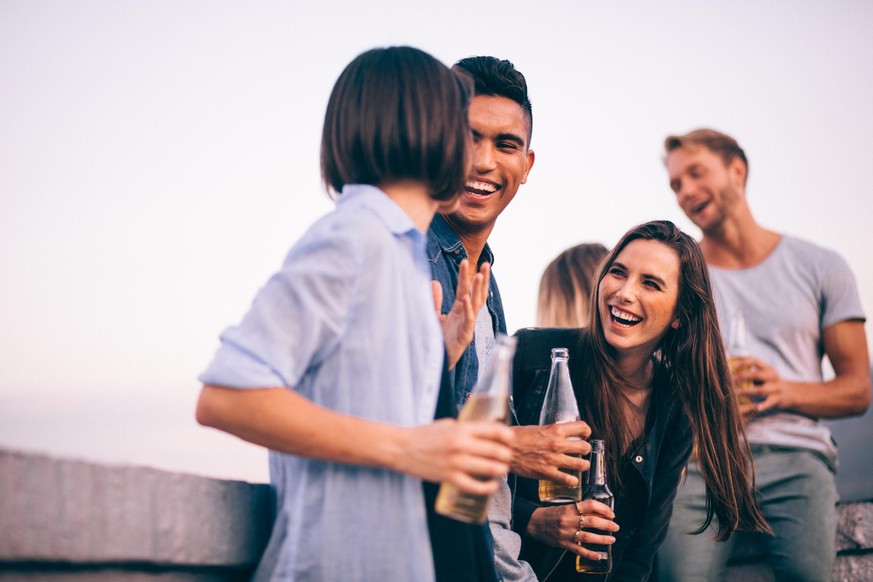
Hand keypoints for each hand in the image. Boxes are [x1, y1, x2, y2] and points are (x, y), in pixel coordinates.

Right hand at [398, 418, 513, 495]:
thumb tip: (485, 431)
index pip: (493, 430)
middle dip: (506, 455)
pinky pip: (474, 486)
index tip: (510, 440)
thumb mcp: (447, 424)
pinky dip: (487, 487)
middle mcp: (461, 445)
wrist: (402, 448)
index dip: (506, 436)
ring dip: (500, 470)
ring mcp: (456, 463)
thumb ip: (466, 428)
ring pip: (488, 469)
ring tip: (502, 470)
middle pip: (495, 451)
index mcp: (461, 429)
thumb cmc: (424, 435)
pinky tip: (492, 485)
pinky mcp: (449, 477)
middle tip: (508, 457)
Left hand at [433, 260, 490, 369]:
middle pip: (475, 294)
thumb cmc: (438, 340)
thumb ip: (435, 300)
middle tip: (486, 264)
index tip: (464, 260)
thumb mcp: (434, 315)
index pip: (464, 289)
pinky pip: (468, 321)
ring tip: (480, 275)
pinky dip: (468, 310)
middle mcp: (465, 316)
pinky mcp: (464, 337)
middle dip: (481, 279)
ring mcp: (467, 326)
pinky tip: (466, 298)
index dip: (464, 276)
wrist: (436, 361)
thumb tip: (434, 282)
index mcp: (459, 310)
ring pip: (476, 305)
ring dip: (478, 290)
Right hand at [510, 421, 590, 481]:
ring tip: (580, 465)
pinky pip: (568, 479)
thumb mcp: (539, 427)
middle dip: (586, 449)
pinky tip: (571, 479)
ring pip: (581, 464)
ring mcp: (553, 459)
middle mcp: (557, 444)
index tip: (584, 435)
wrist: (506, 448)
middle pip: (585, 447)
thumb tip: (564, 434)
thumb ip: (553, 431)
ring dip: (583, 465)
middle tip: (582, 451)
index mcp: (555, 430)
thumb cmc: (519, 437)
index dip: (586, 432)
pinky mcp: (547, 473)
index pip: (582, 428)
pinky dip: (572, 481)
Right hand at [527, 499, 617, 558]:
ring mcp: (566, 533)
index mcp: (569, 508)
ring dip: (602, 539)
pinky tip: (599, 555)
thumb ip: (578, 509)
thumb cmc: (550, 513)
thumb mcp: (564, 507)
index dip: (603, 509)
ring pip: (588, 536)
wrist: (533, 522)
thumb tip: (597, 511)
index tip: (611, 514)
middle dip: (607, 524)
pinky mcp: (563, 544)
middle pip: (592, 521)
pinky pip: (579, 550)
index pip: (590, 505)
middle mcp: (569, 520)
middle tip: (616, 526)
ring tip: (612, 539)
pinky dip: (590, 553)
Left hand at [733, 356, 790, 416]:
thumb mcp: (764, 372)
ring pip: (761, 390)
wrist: (790, 393)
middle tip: (731, 380)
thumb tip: (730, 366)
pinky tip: (755, 407)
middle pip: (757, 375)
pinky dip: (762, 405)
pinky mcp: (777, 399)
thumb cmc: (770, 382)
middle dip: (743, 377)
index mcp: (768, 368)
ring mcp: (776, 388)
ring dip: (747, 391)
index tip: (734, 365)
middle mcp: (773, 377)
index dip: (744, 362)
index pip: (756, 361)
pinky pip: (769, 403)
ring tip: (735, 393)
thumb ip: (751, 370)